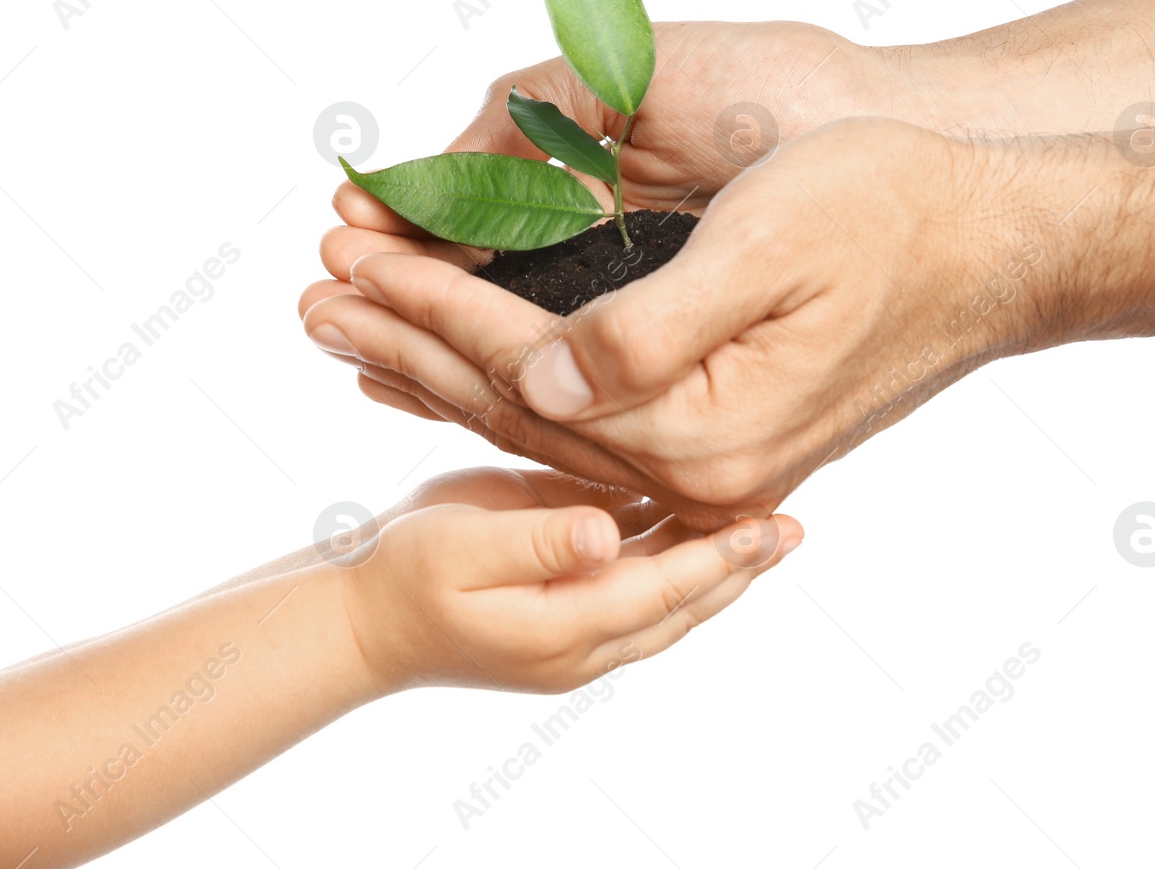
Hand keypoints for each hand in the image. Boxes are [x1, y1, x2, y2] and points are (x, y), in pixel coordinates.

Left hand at [301, 21, 891, 430]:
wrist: (994, 246)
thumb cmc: (891, 216)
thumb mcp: (768, 249)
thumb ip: (644, 331)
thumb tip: (533, 376)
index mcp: (700, 428)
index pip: (523, 367)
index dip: (429, 304)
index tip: (349, 254)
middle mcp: (696, 468)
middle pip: (512, 408)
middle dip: (407, 343)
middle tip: (311, 298)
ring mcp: (706, 464)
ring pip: (536, 420)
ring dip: (438, 369)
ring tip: (353, 332)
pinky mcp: (715, 437)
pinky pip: (580, 421)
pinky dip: (503, 387)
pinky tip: (453, 371)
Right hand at [338, 469, 802, 694]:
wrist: (360, 616)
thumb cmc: (402, 577)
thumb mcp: (460, 550)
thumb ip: (538, 542)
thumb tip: (610, 534)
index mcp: (564, 629)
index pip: (666, 591)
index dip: (722, 557)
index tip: (773, 525)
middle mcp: (583, 640)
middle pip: (683, 603)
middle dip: (739, 565)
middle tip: (794, 524)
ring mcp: (575, 630)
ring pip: (665, 595)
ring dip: (715, 562)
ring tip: (765, 522)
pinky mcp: (562, 606)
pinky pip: (634, 582)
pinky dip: (671, 552)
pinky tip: (692, 515)